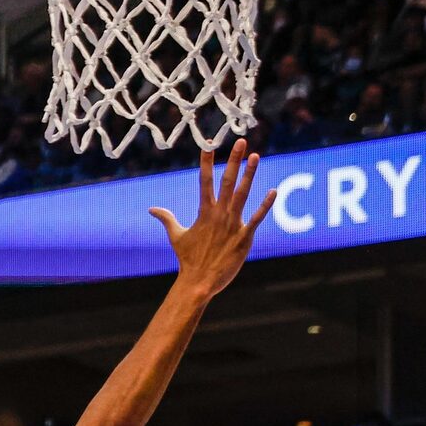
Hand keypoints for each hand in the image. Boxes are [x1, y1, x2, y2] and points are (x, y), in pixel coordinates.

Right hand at [152, 141, 275, 296]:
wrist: (198, 282)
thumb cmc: (188, 260)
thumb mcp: (176, 236)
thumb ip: (166, 219)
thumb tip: (152, 209)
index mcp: (204, 212)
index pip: (204, 181)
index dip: (207, 162)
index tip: (209, 145)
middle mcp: (218, 214)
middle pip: (227, 182)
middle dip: (234, 161)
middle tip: (241, 143)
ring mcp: (232, 225)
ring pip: (242, 194)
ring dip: (249, 175)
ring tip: (256, 156)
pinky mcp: (244, 237)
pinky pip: (257, 218)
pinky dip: (265, 205)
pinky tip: (273, 191)